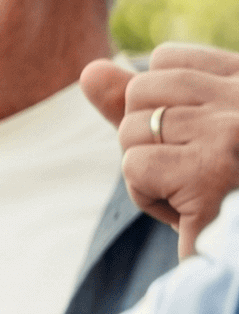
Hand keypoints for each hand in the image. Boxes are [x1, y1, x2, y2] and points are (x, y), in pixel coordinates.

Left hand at [84, 43, 238, 259]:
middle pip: (140, 92)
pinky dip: (147, 196)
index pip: (167, 60)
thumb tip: (90, 71)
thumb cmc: (219, 195)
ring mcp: (231, 133)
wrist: (236, 252)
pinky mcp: (213, 173)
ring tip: (193, 192)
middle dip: (146, 139)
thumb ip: (140, 102)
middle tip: (192, 174)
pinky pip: (134, 168)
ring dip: (147, 173)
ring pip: (131, 132)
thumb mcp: (183, 137)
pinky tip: (189, 211)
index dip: (158, 105)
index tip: (194, 142)